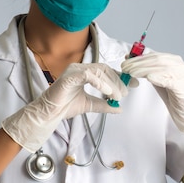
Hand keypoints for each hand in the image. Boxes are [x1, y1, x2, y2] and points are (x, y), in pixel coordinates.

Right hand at [2, 63, 127, 151]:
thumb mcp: (90, 105)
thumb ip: (104, 105)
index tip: (134, 84)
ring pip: (99, 71)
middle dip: (118, 80)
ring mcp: (74, 71)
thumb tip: (119, 108)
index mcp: (85, 73)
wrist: (49, 114)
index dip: (121, 76)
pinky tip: (107, 91)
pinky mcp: (69, 77)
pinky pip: (87, 75)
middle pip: (105, 69)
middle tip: (126, 92)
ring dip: (111, 83)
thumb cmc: (64, 106)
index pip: (106, 70)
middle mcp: (80, 68)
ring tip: (118, 95)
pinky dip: (99, 82)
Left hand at [121, 51, 183, 132]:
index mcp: (172, 60)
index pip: (154, 55)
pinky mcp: (182, 86)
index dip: (138, 57)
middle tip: (126, 67)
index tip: (126, 60)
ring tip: (132, 73)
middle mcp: (178, 65)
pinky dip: (159, 78)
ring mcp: (182, 75)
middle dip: (139, 63)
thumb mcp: (156, 77)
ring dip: (144, 70)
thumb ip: (146, 68)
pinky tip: (149, 78)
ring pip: (161, 69)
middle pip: (156, 60)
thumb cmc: (171, 91)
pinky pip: (169, 81)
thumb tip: (129, 57)